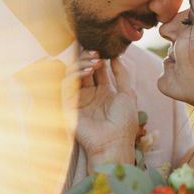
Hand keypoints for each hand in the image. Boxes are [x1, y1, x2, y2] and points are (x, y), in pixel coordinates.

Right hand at [62, 51, 137, 172]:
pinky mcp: (68, 105)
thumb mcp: (127, 95)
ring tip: (95, 62)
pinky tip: (87, 72)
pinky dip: (75, 74)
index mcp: (104, 92)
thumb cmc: (124, 122)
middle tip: (97, 53)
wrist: (114, 143)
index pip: (97, 70)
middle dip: (89, 58)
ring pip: (73, 74)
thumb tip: (116, 57)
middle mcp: (90, 95)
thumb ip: (122, 75)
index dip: (99, 58)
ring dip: (82, 64)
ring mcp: (79, 100)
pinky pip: (66, 85)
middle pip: (84, 69)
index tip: (103, 50)